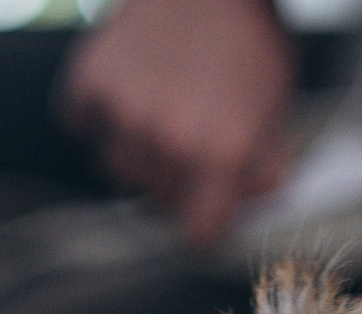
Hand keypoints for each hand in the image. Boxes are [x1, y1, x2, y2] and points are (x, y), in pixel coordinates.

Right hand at [61, 0, 295, 251]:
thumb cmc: (246, 29)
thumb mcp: (277, 99)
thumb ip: (266, 159)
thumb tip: (253, 199)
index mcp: (220, 153)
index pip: (198, 237)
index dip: (205, 224)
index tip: (207, 209)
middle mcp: (168, 141)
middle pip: (158, 201)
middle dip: (178, 179)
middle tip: (193, 134)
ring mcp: (124, 112)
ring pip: (120, 168)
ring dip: (139, 149)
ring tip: (162, 104)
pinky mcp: (89, 82)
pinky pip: (84, 123)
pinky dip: (101, 111)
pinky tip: (130, 84)